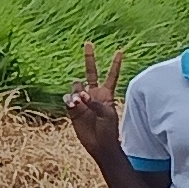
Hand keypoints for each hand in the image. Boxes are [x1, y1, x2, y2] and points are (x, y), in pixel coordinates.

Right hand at [64, 44, 125, 158]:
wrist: (100, 144)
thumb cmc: (108, 129)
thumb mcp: (106, 114)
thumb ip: (94, 102)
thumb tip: (80, 95)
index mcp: (106, 94)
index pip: (111, 75)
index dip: (115, 64)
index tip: (121, 51)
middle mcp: (94, 93)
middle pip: (90, 72)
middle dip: (90, 58)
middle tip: (88, 43)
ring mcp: (82, 100)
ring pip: (75, 86)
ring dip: (76, 91)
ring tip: (79, 102)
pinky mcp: (72, 109)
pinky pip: (67, 99)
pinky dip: (69, 100)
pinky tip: (73, 105)